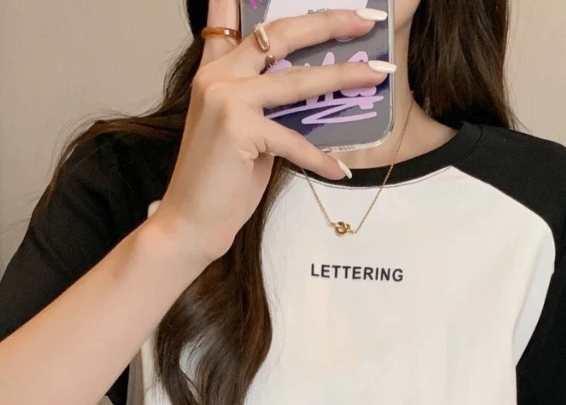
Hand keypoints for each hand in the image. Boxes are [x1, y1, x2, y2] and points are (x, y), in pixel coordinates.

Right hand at [151, 2, 390, 261]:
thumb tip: (308, 94)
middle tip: (365, 21)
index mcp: (215, 71)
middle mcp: (217, 76)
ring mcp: (226, 98)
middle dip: (328, 23)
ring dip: (343, 77)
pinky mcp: (239, 129)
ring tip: (376, 75)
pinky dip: (319, 159)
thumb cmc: (219, 184)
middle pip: (281, 34)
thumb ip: (266, 105)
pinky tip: (339, 171)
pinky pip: (295, 139)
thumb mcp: (245, 133)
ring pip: (297, 80)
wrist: (190, 223)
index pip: (231, 18)